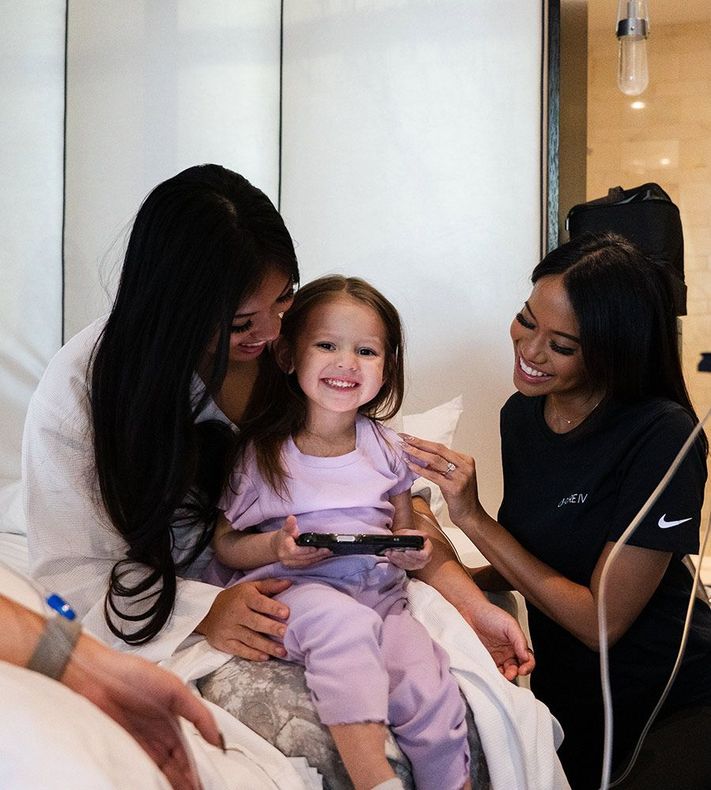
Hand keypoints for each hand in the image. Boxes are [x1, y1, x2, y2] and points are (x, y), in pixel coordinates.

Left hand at [63, 634, 221, 789]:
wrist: (93, 677)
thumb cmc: (131, 674)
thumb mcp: (175, 688)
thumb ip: (198, 713)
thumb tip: (217, 736)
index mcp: (171, 723)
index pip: (188, 754)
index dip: (196, 771)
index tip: (204, 785)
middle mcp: (154, 738)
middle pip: (174, 768)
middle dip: (185, 782)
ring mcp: (137, 747)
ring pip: (157, 773)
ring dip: (168, 784)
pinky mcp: (119, 752)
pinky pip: (135, 773)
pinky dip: (145, 782)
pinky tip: (154, 786)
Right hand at [197, 579, 292, 660]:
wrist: (208, 613)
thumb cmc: (236, 599)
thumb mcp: (250, 587)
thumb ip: (270, 586)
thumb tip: (289, 583)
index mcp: (244, 597)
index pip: (259, 602)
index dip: (272, 607)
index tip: (286, 613)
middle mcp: (235, 613)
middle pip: (255, 622)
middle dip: (271, 628)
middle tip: (285, 633)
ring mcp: (229, 629)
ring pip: (250, 639)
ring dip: (267, 646)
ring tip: (282, 651)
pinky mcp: (224, 643)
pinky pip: (240, 650)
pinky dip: (253, 655)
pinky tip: (266, 657)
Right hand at [272, 514, 331, 567]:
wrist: (276, 547)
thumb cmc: (283, 536)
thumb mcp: (285, 528)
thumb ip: (290, 524)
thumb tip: (292, 518)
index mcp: (285, 549)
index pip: (297, 551)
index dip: (307, 550)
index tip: (317, 547)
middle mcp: (287, 558)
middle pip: (304, 557)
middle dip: (317, 554)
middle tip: (328, 549)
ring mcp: (291, 564)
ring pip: (307, 562)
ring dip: (318, 557)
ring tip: (328, 552)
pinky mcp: (296, 566)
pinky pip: (307, 564)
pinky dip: (315, 560)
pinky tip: (323, 556)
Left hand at [385, 530, 432, 570]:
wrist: (406, 540)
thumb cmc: (410, 535)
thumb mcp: (414, 532)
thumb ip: (419, 534)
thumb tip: (425, 536)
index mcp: (428, 550)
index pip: (423, 555)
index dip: (414, 554)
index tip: (406, 551)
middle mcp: (424, 560)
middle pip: (413, 561)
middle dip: (402, 556)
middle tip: (394, 551)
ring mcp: (416, 565)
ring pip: (406, 564)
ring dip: (397, 559)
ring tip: (390, 553)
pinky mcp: (409, 567)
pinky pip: (402, 566)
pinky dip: (395, 561)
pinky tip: (390, 556)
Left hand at [400, 435, 481, 526]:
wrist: (470, 515)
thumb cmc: (460, 497)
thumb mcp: (453, 476)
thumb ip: (441, 466)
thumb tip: (420, 455)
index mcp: (466, 460)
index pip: (440, 447)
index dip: (423, 442)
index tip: (409, 437)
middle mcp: (465, 466)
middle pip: (437, 450)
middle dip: (418, 443)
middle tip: (403, 439)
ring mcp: (461, 476)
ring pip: (435, 460)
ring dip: (417, 453)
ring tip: (404, 449)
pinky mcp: (455, 487)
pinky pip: (433, 475)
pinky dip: (420, 469)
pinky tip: (410, 465)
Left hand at [456, 595, 534, 680]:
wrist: (469, 611)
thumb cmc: (490, 614)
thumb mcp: (510, 624)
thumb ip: (520, 640)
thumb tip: (526, 657)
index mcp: (516, 644)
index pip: (527, 660)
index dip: (528, 666)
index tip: (523, 670)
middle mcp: (506, 653)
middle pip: (516, 669)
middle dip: (515, 673)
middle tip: (510, 673)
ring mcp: (494, 657)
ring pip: (503, 673)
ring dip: (504, 677)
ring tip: (501, 675)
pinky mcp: (482, 660)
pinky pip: (490, 671)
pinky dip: (492, 675)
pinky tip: (491, 674)